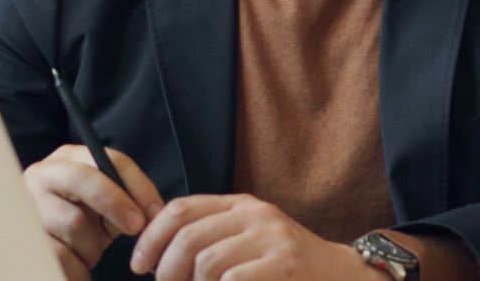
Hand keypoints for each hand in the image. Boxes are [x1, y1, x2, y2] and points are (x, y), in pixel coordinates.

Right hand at [22, 144, 166, 279]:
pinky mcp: (20, 236)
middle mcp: (43, 174)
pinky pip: (60, 253)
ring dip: (92, 246)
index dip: (138, 187)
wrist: (41, 249)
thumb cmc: (80, 223)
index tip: (154, 213)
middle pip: (84, 179)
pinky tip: (79, 266)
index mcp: (69, 158)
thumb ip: (127, 201)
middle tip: (135, 228)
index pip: (111, 161)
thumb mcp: (104, 207)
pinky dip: (78, 267)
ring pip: (73, 222)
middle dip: (116, 204)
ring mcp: (27, 204)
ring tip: (90, 253)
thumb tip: (154, 215)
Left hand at [128, 193, 378, 279]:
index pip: (180, 209)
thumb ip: (212, 237)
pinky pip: (232, 279)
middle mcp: (256, 215)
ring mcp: (272, 238)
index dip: (151, 237)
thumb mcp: (248, 240)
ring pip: (206, 263)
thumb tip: (155, 253)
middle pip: (188, 237)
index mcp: (241, 204)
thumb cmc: (283, 266)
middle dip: (165, 271)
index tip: (140, 265)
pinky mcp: (284, 263)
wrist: (339, 275)